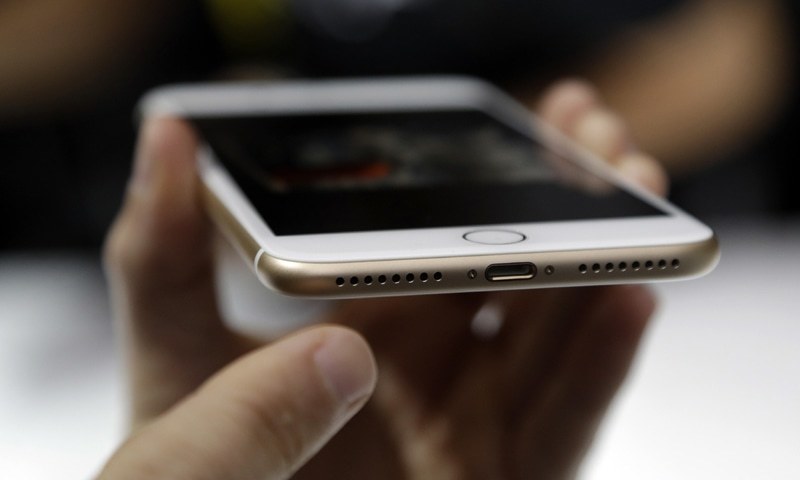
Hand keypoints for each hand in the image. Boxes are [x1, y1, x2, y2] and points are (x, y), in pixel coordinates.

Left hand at [99, 80, 665, 478]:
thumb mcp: (169, 364)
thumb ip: (167, 262)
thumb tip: (171, 144)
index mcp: (357, 330)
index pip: (430, 246)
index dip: (473, 186)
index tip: (504, 131)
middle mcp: (421, 376)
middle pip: (511, 284)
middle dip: (559, 210)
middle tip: (597, 145)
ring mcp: (463, 434)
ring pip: (553, 344)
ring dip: (598, 272)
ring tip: (628, 206)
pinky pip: (562, 430)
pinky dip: (598, 370)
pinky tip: (625, 303)